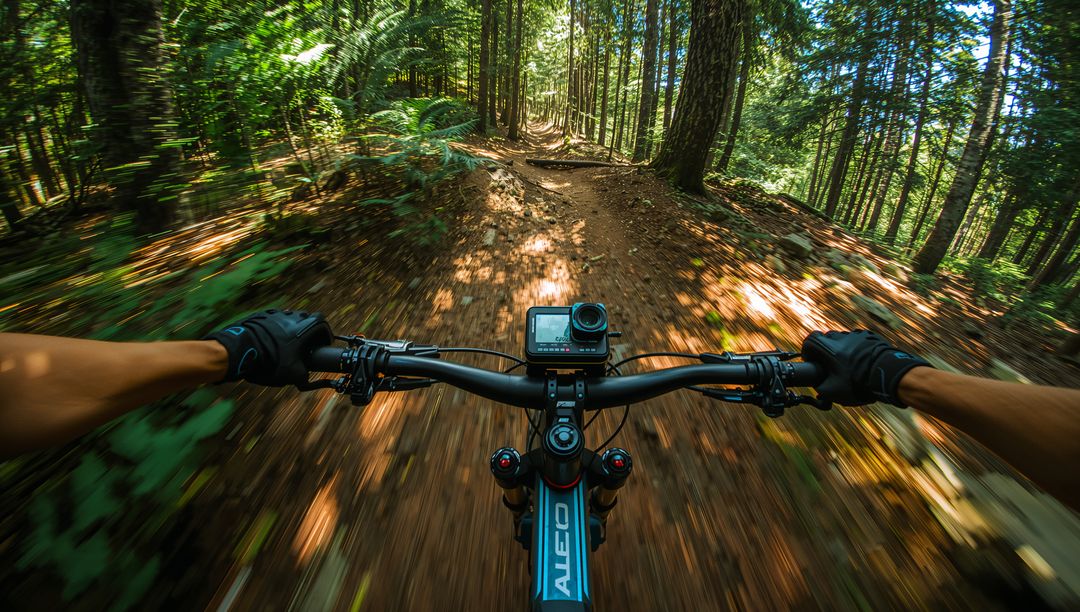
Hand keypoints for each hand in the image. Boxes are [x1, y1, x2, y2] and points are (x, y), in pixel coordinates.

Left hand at [205, 309, 332, 385]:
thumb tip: (305, 379)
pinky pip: (274, 319)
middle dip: (308, 329)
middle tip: (305, 343)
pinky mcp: (261, 315)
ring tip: (286, 342)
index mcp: (305, 327)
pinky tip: (270, 338)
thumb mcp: (291, 373)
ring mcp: (276, 314)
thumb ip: (303, 376)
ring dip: (291, 327)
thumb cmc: (271, 360)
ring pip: (290, 317)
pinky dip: (276, 327)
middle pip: (307, 318)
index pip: (323, 325)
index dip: (325, 334)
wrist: (242, 349)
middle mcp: (293, 316)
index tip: (323, 343)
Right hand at [801, 330, 930, 406]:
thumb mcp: (833, 392)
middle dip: (826, 351)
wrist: (888, 374)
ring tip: (850, 367)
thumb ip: (820, 387)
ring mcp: (856, 335)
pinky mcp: (870, 337)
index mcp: (828, 347)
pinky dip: (856, 350)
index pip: (809, 341)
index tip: (813, 362)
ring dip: (842, 351)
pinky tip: (862, 364)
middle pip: (826, 339)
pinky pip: (858, 341)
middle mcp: (840, 337)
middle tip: (831, 367)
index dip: (808, 352)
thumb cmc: (859, 383)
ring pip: (842, 340)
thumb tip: (817, 385)